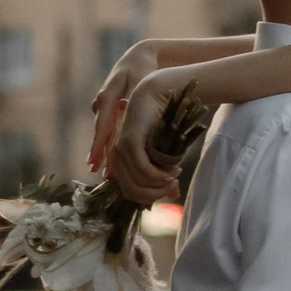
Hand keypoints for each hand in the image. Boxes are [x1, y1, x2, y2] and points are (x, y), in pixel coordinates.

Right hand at [89, 43, 159, 172]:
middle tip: (96, 171)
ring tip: (104, 172)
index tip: (95, 159)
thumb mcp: (141, 79)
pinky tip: (112, 161)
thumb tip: (125, 106)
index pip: (103, 123)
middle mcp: (101, 103)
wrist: (137, 57)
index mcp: (108, 95)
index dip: (99, 143)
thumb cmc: (142, 69)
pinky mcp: (108, 111)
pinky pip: (108, 130)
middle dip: (99, 152)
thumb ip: (135, 93)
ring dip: (104, 152)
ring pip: (104, 133)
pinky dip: (111, 144)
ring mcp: (103, 107)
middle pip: (101, 132)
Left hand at [109, 75, 197, 208]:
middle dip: (155, 194)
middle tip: (172, 185)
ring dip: (159, 184)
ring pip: (138, 183)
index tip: (170, 187)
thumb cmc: (162, 122)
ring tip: (174, 174)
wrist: (158, 94)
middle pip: (132, 192)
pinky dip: (158, 175)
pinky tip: (170, 172)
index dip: (151, 196)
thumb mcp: (164, 153)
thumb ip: (164, 174)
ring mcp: (120, 149)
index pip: (131, 193)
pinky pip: (142, 169)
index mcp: (121, 161)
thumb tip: (173, 194)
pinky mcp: (129, 142)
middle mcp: (116, 157)